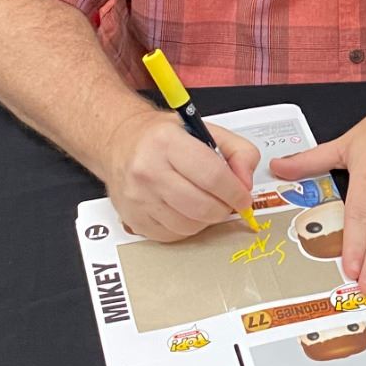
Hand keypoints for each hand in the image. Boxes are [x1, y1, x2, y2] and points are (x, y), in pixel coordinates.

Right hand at [106, 111, 259, 241]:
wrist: (119, 143)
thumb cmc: (161, 138)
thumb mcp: (204, 130)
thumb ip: (238, 151)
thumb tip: (246, 182)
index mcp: (167, 142)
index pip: (213, 176)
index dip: (236, 192)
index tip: (243, 197)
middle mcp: (148, 170)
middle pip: (202, 206)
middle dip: (224, 209)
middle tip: (227, 202)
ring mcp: (138, 198)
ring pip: (190, 226)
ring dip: (206, 219)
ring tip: (204, 201)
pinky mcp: (134, 218)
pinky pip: (173, 236)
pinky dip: (187, 227)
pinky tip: (185, 210)